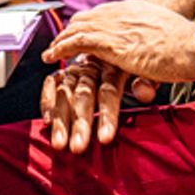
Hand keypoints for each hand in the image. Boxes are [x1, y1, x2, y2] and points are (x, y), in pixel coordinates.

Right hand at [40, 55, 158, 153]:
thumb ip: (146, 82)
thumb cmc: (134, 67)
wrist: (118, 47)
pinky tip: (47, 121)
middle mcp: (93, 66)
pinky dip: (47, 100)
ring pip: (65, 92)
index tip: (105, 138)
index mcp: (115, 66)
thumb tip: (144, 92)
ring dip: (61, 119)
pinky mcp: (64, 71)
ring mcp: (76, 69)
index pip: (109, 91)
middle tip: (78, 147)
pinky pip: (51, 83)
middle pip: (84, 94)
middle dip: (80, 122)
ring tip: (59, 144)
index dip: (107, 115)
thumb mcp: (146, 72)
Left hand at [42, 0, 194, 84]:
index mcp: (136, 9)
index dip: (89, 24)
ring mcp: (116, 26)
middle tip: (60, 43)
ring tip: (51, 51)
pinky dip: (61, 47)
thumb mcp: (165, 39)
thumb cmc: (188, 48)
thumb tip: (145, 64)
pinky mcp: (112, 44)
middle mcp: (122, 12)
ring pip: (78, 27)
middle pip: (87, 17)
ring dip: (61, 39)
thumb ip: (150, 46)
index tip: (79, 33)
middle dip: (71, 30)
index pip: (103, 13)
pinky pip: (78, 41)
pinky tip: (52, 56)